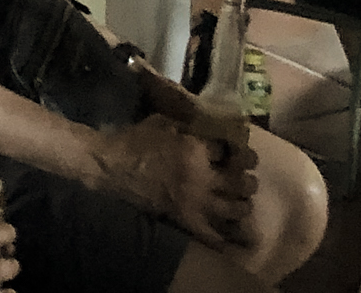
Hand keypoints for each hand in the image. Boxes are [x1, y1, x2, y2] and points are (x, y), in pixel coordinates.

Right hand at [91, 112, 255, 251]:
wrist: (113, 166)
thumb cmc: (136, 140)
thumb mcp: (165, 122)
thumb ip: (192, 127)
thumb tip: (213, 130)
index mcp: (195, 149)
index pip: (231, 151)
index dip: (238, 151)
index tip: (239, 152)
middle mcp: (201, 177)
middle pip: (240, 181)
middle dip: (248, 178)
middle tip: (247, 177)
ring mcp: (194, 202)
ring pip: (234, 209)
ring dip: (243, 204)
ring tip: (242, 201)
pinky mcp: (185, 220)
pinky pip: (212, 235)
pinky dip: (225, 238)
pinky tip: (232, 234)